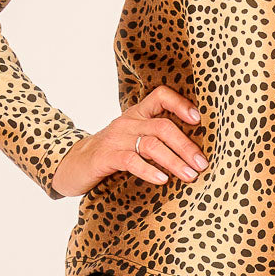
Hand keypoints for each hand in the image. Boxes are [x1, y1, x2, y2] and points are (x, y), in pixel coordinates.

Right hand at [50, 85, 208, 197]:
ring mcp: (116, 138)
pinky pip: (132, 161)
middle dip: (186, 145)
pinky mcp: (106, 157)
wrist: (73, 163)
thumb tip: (194, 150)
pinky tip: (163, 180)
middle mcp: (128, 122)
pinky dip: (150, 171)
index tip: (198, 120)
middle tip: (202, 164)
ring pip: (151, 144)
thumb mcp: (133, 138)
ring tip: (190, 175)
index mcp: (137, 114)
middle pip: (163, 126)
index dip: (180, 104)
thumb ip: (156, 137)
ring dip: (174, 161)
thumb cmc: (111, 152)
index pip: (161, 95)